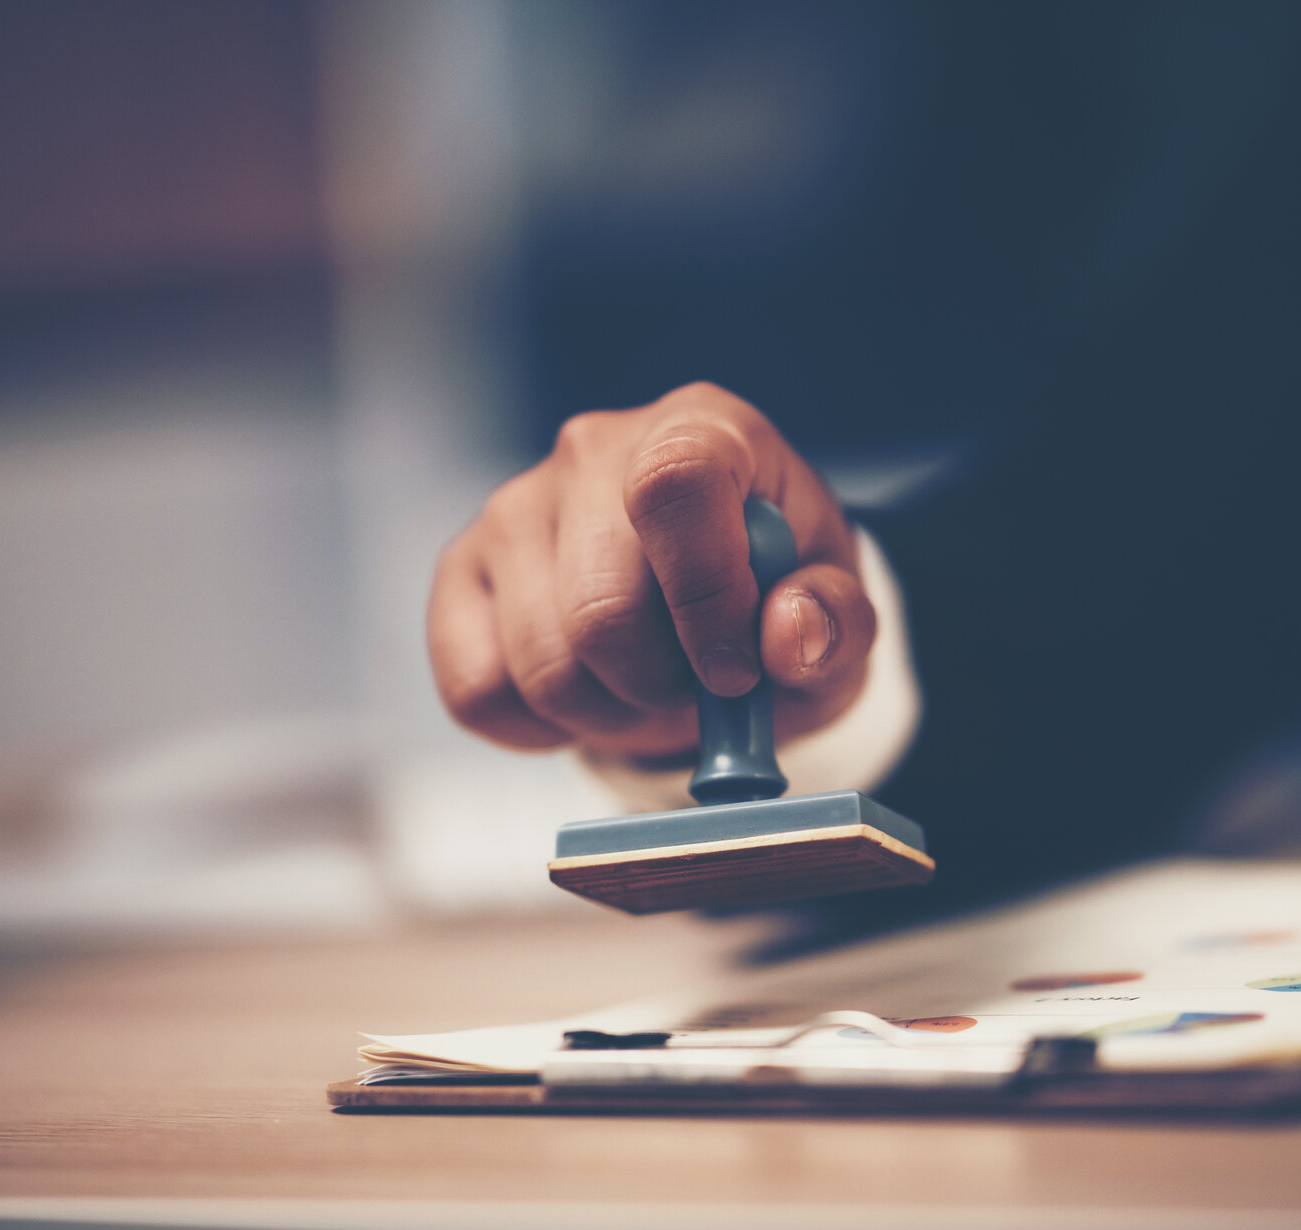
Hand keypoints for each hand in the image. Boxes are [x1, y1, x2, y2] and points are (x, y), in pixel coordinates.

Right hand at [428, 382, 875, 758]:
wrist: (710, 612)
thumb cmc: (774, 598)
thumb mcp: (838, 615)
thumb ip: (835, 623)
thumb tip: (786, 636)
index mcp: (701, 428)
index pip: (675, 486)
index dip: (705, 596)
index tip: (735, 671)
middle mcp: (593, 450)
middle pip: (602, 609)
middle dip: (661, 688)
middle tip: (697, 693)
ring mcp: (514, 508)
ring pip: (543, 666)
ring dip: (609, 715)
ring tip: (647, 690)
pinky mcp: (462, 572)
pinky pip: (479, 691)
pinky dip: (541, 730)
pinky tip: (588, 696)